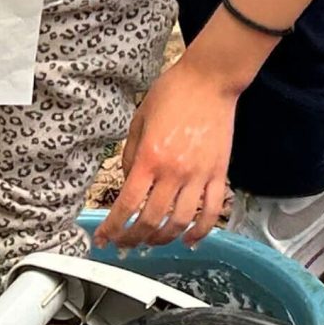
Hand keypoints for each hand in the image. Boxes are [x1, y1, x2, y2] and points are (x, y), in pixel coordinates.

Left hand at [93, 53, 242, 248]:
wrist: (209, 79)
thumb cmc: (173, 92)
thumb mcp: (139, 119)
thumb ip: (130, 154)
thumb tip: (128, 181)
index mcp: (150, 156)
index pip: (127, 204)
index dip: (113, 228)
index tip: (104, 239)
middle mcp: (174, 171)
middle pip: (151, 220)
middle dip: (134, 239)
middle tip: (125, 245)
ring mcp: (199, 174)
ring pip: (180, 222)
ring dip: (164, 239)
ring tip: (153, 241)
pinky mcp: (219, 173)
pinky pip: (211, 211)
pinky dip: (201, 231)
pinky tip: (189, 238)